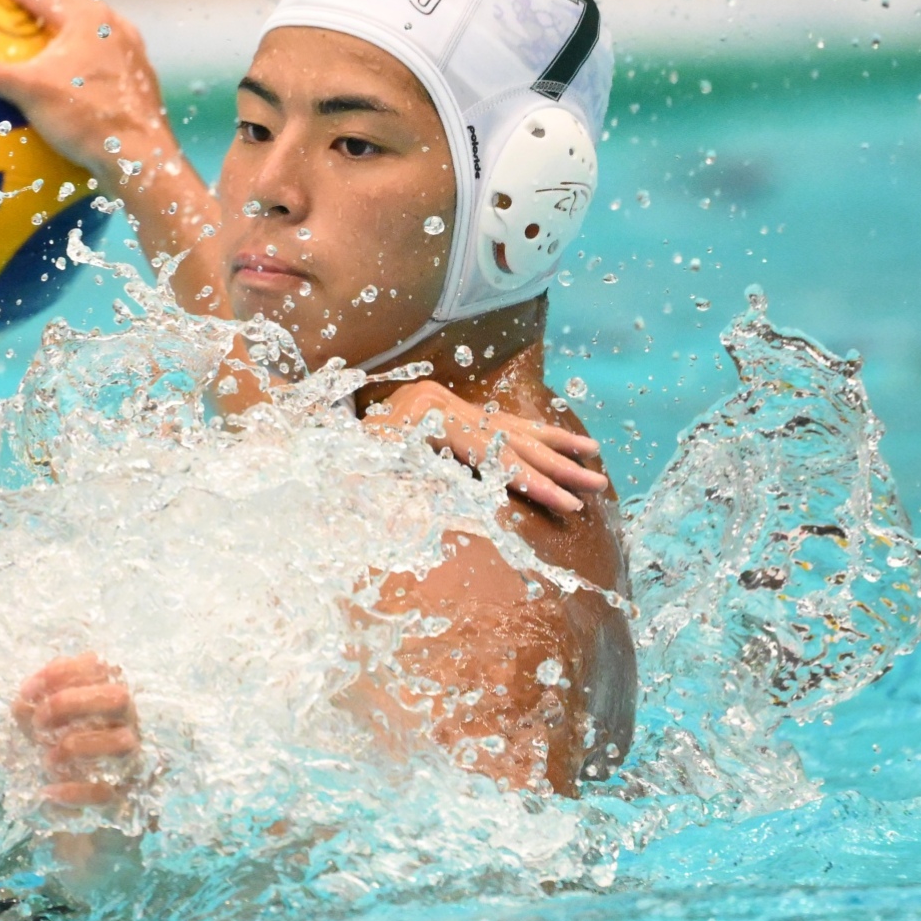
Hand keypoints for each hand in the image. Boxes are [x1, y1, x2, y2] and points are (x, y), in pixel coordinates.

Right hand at [0, 0, 177, 188]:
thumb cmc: (91, 119)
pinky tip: (62, 53)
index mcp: (85, 16)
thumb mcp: (31, 93)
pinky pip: (95, 40)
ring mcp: (125, 46)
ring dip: (55, 0)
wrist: (143, 158)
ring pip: (84, 10)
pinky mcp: (132, 72)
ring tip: (33, 1)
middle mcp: (109, 22)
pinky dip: (71, 35)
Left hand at [12, 653, 142, 807]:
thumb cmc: (59, 741)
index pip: (96, 667)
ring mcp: (129, 756)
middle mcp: (126, 720)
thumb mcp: (42, 720)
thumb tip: (22, 704)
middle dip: (72, 703)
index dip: (59, 674)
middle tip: (39, 722)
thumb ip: (32, 707)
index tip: (27, 691)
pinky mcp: (122, 792)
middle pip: (117, 697)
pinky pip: (105, 791)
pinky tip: (48, 791)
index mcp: (109, 693)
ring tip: (47, 759)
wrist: (74, 792)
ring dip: (77, 746)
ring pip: (120, 742)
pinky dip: (74, 792)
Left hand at [362, 380, 608, 514]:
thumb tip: (425, 517)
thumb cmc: (342, 456)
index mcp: (431, 416)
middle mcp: (447, 404)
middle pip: (514, 438)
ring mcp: (452, 404)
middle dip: (558, 466)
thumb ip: (397, 488)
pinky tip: (560, 441)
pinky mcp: (453, 411)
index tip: (567, 504)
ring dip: (556, 444)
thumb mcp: (364, 469)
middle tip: (598, 487)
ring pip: (514, 425)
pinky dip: (534, 433)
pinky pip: (503, 423)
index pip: (496, 455)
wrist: (322, 427)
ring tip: (594, 455)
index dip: (534, 482)